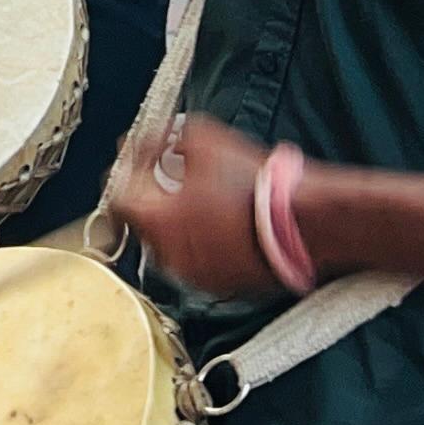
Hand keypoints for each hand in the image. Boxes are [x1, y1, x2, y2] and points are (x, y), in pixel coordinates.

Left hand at [109, 117, 278, 298]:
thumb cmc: (254, 184)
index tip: (132, 164)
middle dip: (151, 200)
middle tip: (166, 180)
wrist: (306, 222)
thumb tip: (147, 139)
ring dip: (177, 224)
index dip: (124, 176)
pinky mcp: (223, 286)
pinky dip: (202, 244)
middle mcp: (169, 255)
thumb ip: (163, 138)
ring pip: (171, 246)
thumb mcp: (203, 138)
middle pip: (143, 225)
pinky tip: (222, 223)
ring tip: (200, 201)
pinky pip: (199, 262)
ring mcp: (196, 275)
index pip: (117, 200)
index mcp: (157, 221)